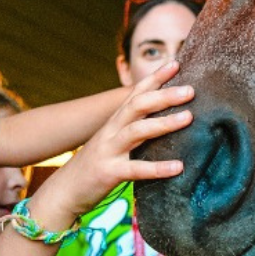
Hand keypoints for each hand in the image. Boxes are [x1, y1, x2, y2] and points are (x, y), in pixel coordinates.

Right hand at [32, 61, 192, 224]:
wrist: (63, 192)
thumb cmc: (94, 167)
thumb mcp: (112, 143)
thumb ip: (132, 132)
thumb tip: (161, 124)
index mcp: (114, 122)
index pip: (135, 94)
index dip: (155, 78)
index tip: (176, 63)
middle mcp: (111, 131)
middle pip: (137, 105)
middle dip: (164, 95)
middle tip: (190, 91)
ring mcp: (108, 150)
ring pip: (137, 131)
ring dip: (164, 123)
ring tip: (189, 118)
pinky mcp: (108, 173)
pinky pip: (136, 169)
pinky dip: (158, 168)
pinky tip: (178, 167)